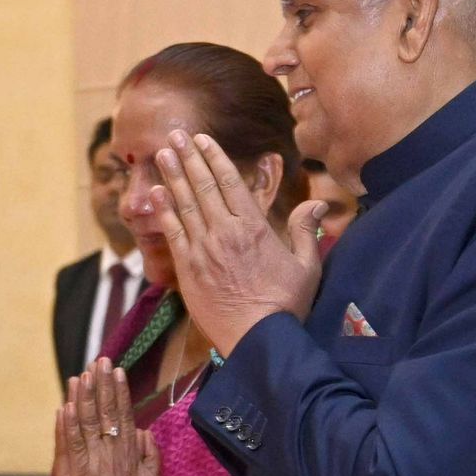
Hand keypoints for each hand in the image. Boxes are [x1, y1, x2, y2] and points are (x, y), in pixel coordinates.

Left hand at [56, 360, 159, 475]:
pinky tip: (65, 406)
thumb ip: (150, 453)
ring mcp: (97, 461)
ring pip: (88, 422)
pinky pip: (73, 444)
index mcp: (132, 452)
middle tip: (99, 360)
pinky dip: (68, 425)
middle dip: (103, 384)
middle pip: (107, 411)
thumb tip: (145, 431)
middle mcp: (114, 451)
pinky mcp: (80, 474)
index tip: (117, 371)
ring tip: (81, 374)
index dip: (119, 391)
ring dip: (83, 397)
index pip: (124, 414)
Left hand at [148, 133, 322, 355]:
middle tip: (176, 134)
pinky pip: (172, 233)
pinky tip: (156, 192)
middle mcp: (225, 233)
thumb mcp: (307, 266)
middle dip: (188, 157)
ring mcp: (203, 251)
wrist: (258, 341)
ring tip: (162, 153)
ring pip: (184, 204)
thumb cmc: (285, 306)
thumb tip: (318, 203)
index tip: (203, 139)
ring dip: (172, 176)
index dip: (214, 157)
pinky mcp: (188, 270)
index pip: (230, 182)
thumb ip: (306, 230)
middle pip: (203, 186)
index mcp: (254, 228)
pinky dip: (164, 211)